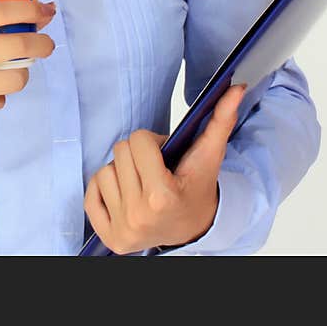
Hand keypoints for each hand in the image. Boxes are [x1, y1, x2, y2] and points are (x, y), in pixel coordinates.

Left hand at [83, 83, 246, 253]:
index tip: (163, 156)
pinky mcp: (109, 238)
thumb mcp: (210, 156)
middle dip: (136, 154)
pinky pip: (89, 195)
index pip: (137, 140)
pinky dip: (104, 190)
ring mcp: (122, 229)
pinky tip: (125, 194)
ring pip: (104, 172)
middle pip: (119, 153)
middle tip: (153, 168)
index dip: (151, 142)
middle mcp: (138, 216)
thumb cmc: (196, 189)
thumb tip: (237, 88)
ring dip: (121, 171)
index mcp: (162, 196)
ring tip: (140, 182)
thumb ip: (222, 120)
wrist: (192, 229)